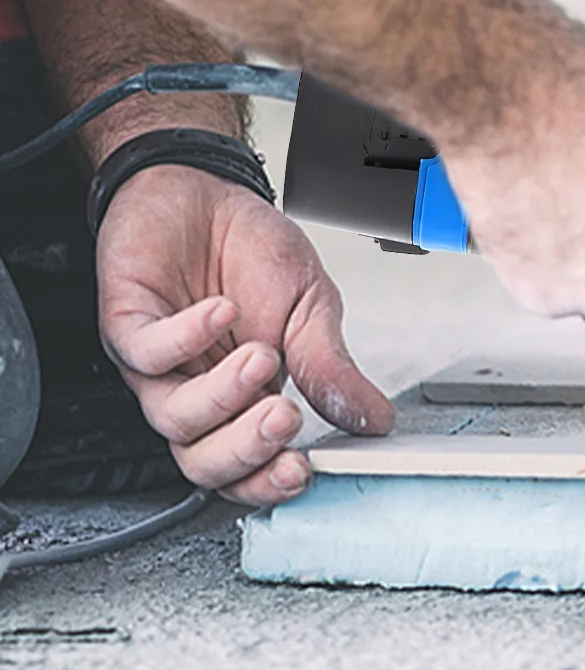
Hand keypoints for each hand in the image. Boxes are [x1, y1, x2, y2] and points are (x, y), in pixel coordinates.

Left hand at [97, 164, 392, 505]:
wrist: (206, 190)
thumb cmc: (251, 249)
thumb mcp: (313, 305)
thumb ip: (332, 365)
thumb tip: (373, 418)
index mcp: (245, 396)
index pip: (248, 464)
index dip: (269, 479)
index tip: (305, 467)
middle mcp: (197, 390)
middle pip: (202, 461)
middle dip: (245, 451)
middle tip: (285, 419)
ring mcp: (158, 365)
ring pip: (173, 418)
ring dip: (222, 394)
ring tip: (261, 354)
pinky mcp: (126, 326)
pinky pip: (147, 354)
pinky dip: (188, 336)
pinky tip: (222, 310)